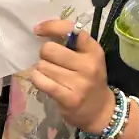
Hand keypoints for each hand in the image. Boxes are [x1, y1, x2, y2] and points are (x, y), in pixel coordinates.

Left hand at [31, 19, 114, 135]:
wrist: (101, 112)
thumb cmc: (89, 80)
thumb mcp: (88, 58)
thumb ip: (70, 44)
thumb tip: (41, 30)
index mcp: (94, 51)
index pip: (70, 30)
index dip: (50, 27)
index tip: (38, 30)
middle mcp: (89, 65)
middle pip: (49, 49)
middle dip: (45, 55)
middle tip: (52, 63)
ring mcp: (79, 83)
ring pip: (42, 66)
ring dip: (42, 70)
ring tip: (53, 77)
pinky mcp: (69, 98)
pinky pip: (40, 81)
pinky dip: (38, 80)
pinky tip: (45, 83)